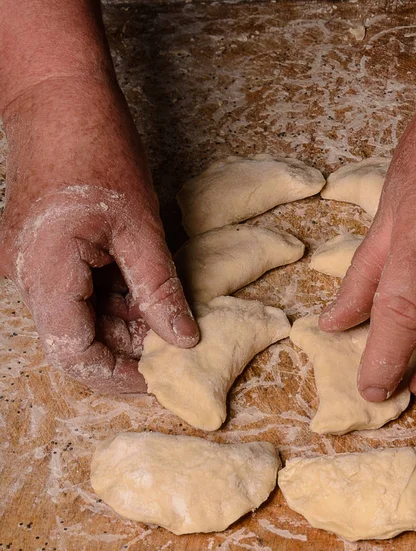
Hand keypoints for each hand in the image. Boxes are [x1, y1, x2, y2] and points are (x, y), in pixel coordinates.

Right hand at [0, 77, 198, 392]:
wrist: (61, 98)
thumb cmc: (99, 151)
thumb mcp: (140, 228)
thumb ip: (159, 290)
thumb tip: (183, 339)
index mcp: (44, 271)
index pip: (74, 353)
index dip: (117, 377)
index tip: (157, 383)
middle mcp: (29, 276)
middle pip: (76, 339)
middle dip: (126, 350)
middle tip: (171, 352)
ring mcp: (35, 265)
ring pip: (81, 318)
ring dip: (124, 325)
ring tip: (167, 320)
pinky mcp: (47, 254)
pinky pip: (80, 293)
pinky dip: (115, 301)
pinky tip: (147, 297)